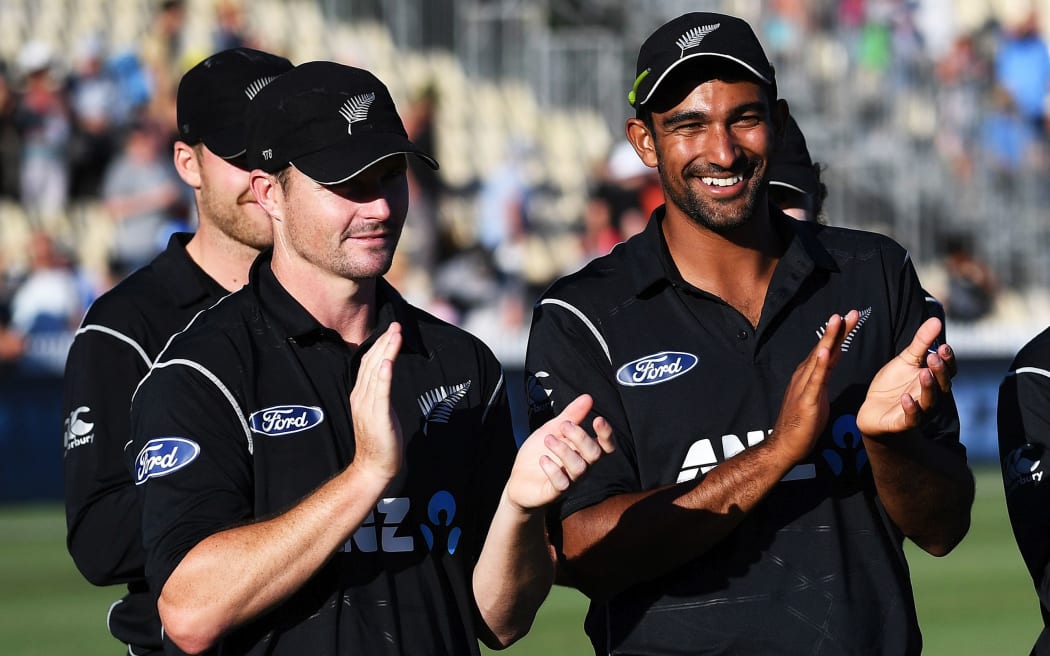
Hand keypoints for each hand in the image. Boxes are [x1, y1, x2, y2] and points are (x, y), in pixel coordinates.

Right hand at [348, 323, 403, 482]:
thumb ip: (380, 392)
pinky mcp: (377, 416)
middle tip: (395, 325)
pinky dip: (383, 375)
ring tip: (395, 334)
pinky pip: (380, 392)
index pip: (369, 364)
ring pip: (376, 372)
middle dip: (384, 342)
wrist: (373, 467)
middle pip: (372, 363)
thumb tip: (387, 375)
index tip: (390, 329)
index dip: (379, 345)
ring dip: (386, 351)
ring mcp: (368, 406)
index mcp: (360, 394)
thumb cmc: (379, 440)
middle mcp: (361, 397)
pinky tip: (387, 361)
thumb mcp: (379, 410)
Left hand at [506, 394, 614, 511]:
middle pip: (594, 454)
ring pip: (579, 468)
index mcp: (584, 451)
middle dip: (580, 437)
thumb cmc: (540, 453)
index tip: (597, 419)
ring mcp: (570, 481)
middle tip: (563, 425)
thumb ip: (571, 415)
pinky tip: (542, 459)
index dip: (606, 434)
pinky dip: (553, 470)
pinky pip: (562, 484)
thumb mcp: (553, 429)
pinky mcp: (555, 492)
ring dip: (564, 450)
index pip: (606, 445)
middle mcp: (582, 467)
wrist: (519, 480)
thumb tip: (588, 397)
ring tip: (548, 439)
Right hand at [771, 311, 858, 461]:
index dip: (838, 334)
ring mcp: (804, 386)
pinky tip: (825, 351)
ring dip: (828, 338)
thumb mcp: (817, 396)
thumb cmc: (801, 424)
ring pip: (819, 358)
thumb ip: (823, 378)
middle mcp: (804, 376)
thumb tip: (831, 362)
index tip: (850, 318)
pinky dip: (820, 363)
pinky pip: (815, 379)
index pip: (827, 350)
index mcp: (809, 376)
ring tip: (837, 320)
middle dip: (837, 330)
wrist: (785, 446)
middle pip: (823, 348)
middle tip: (850, 312)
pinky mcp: (806, 399)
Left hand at [856, 317, 952, 437]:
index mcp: (933, 379)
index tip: (943, 346)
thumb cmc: (894, 384)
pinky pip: (911, 418)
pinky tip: (905, 398)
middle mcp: (931, 395)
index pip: (947, 369)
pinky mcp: (903, 422)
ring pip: (929, 400)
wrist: (873, 410)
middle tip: (934, 358)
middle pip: (942, 384)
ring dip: (928, 387)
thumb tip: (935, 320)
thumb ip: (921, 342)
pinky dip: (911, 409)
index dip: (947, 359)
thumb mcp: (906, 360)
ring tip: (924, 373)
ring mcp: (919, 410)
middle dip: (939, 371)